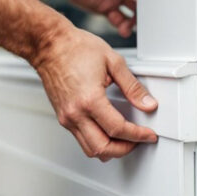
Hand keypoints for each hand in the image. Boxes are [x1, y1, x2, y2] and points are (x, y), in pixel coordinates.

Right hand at [33, 26, 157, 160]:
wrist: (49, 45)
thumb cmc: (75, 48)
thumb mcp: (113, 62)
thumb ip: (133, 87)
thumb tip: (147, 103)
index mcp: (90, 100)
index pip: (118, 129)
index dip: (138, 135)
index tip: (148, 135)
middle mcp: (76, 113)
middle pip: (103, 148)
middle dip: (125, 149)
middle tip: (138, 140)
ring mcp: (67, 118)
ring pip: (90, 150)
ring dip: (111, 150)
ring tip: (125, 140)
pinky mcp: (63, 117)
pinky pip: (81, 140)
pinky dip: (98, 142)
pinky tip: (108, 132)